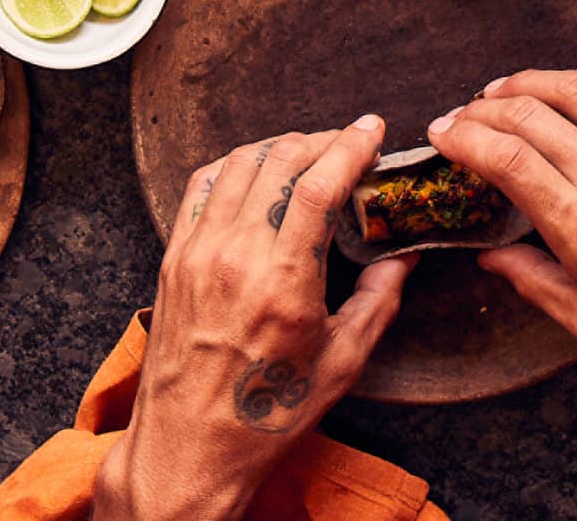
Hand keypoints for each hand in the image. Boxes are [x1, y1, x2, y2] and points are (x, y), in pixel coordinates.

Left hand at [93, 118, 413, 520]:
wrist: (187, 447)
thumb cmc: (266, 414)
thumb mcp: (341, 365)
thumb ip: (378, 302)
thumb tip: (403, 258)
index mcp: (283, 282)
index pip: (317, 184)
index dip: (349, 146)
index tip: (372, 130)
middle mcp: (236, 255)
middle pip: (280, 160)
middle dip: (321, 139)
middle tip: (347, 142)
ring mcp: (199, 251)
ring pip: (241, 163)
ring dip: (280, 145)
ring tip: (308, 151)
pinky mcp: (173, 255)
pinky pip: (202, 184)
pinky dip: (235, 163)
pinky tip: (256, 167)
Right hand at [428, 67, 576, 404]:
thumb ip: (534, 283)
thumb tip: (490, 260)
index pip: (505, 158)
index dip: (463, 137)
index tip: (443, 134)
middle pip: (529, 113)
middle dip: (483, 108)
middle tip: (464, 114)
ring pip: (574, 87)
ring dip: (528, 81)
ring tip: (503, 90)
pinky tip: (571, 83)